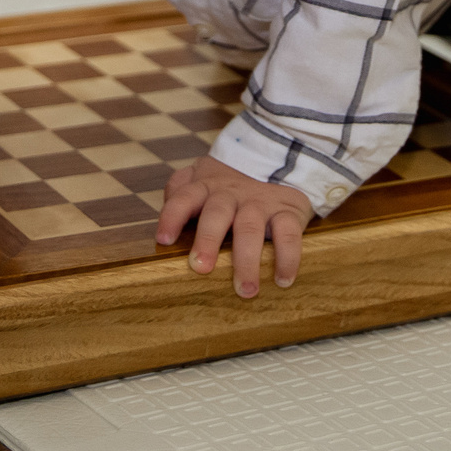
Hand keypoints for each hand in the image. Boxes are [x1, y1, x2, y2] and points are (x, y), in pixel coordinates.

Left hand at [154, 155, 311, 298]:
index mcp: (206, 187)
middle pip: (217, 213)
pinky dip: (287, 257)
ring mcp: (260, 201)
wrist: (277, 161)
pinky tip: (282, 280)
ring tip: (245, 290)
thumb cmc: (229, 186)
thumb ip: (180, 192)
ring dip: (247, 259)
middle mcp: (230, 193)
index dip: (172, 216)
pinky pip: (289, 233)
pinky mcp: (288, 210)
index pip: (184, 198)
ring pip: (251, 226)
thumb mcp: (203, 178)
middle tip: (201, 268)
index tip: (163, 240)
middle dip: (208, 240)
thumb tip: (162, 225)